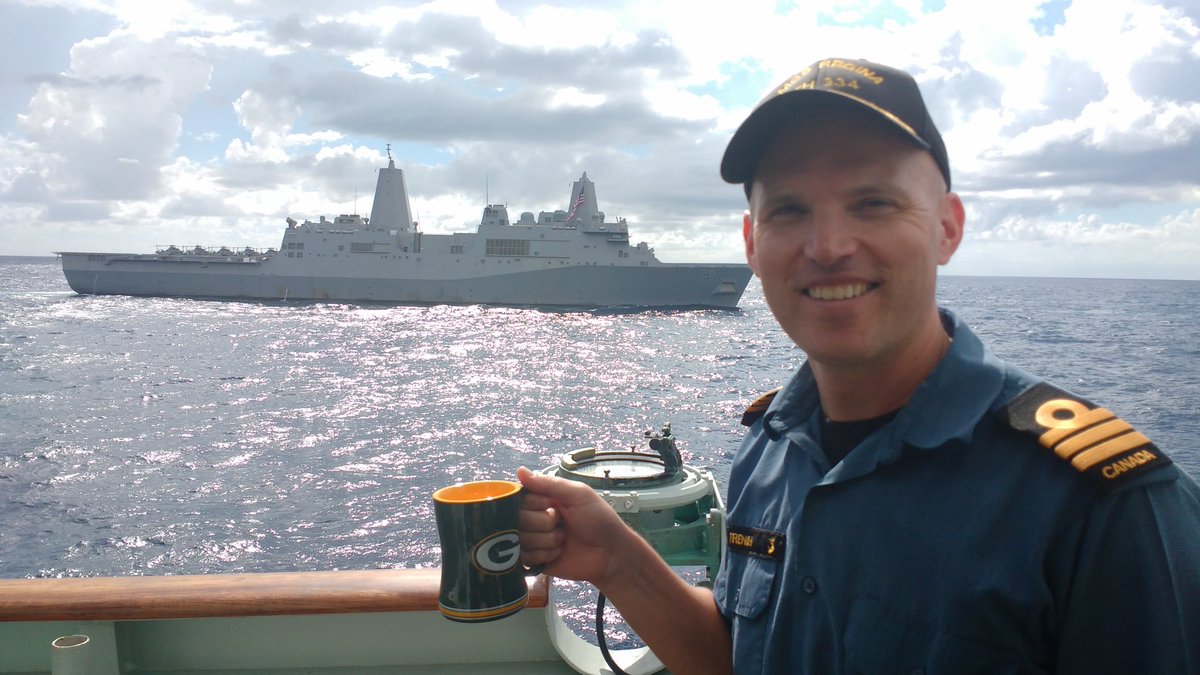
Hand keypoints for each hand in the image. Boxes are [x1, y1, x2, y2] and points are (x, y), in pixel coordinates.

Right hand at [517, 466, 631, 584]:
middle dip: (543, 523)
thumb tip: (520, 470)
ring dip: (546, 540)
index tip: (552, 506)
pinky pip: (524, 557)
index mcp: (543, 499)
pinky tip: (559, 553)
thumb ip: (548, 483)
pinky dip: (544, 555)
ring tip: (564, 539)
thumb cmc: (598, 519)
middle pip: (517, 518)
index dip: (534, 504)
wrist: (610, 553)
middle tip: (562, 524)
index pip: (519, 497)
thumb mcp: (577, 495)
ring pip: (520, 539)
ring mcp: (534, 540)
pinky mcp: (535, 560)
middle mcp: (534, 517)